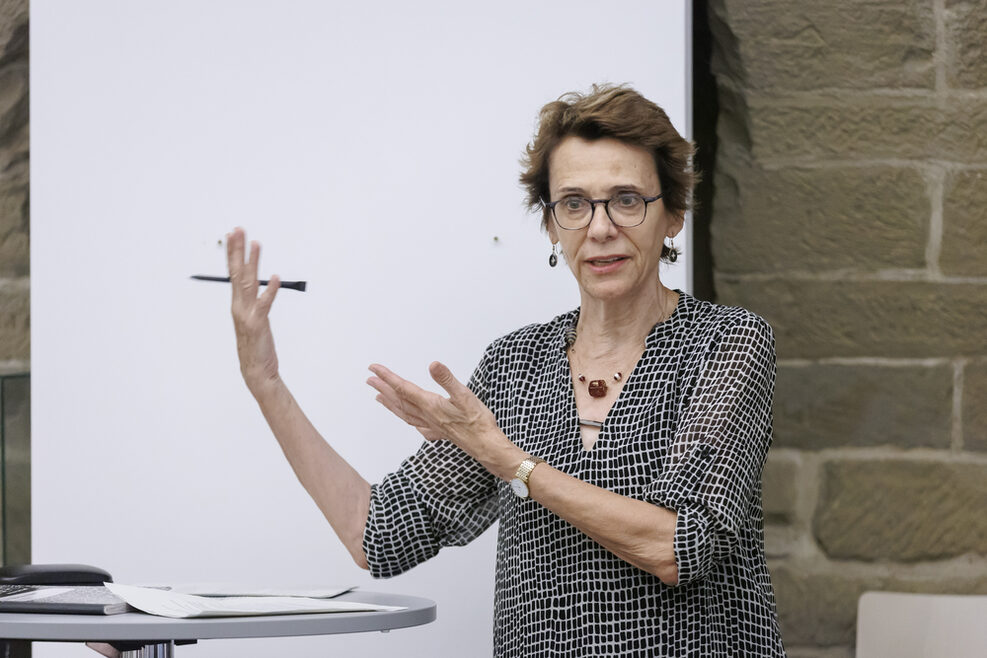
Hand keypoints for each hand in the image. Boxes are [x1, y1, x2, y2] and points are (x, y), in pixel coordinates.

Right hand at [227, 227, 280, 397]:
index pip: (233, 273)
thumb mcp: (252, 320)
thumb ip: (253, 303)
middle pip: (236, 273)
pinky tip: (274, 277)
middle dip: (237, 250)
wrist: (256, 370)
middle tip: (237, 229)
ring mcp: (247, 314)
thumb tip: (258, 286)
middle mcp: (239, 306)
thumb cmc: (256, 346)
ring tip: (256, 243)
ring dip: (253, 262)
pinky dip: (269, 290)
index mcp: (237, 304)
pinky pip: (264, 303)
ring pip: (248, 283)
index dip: (233, 253)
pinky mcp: (258, 324)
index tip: (233, 234)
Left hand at [367, 362, 517, 476]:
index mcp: (430, 404)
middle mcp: (427, 416)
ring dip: (390, 404)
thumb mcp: (464, 395)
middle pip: (400, 400)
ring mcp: (431, 426)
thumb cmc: (477, 421)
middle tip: (370, 379)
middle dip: (383, 388)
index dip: (387, 377)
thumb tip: (433, 365)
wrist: (485, 445)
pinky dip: (407, 419)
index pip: (403, 388)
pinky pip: (416, 425)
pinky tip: (407, 419)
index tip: (374, 368)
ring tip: (379, 397)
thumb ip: (447, 379)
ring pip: (405, 413)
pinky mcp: (439, 432)